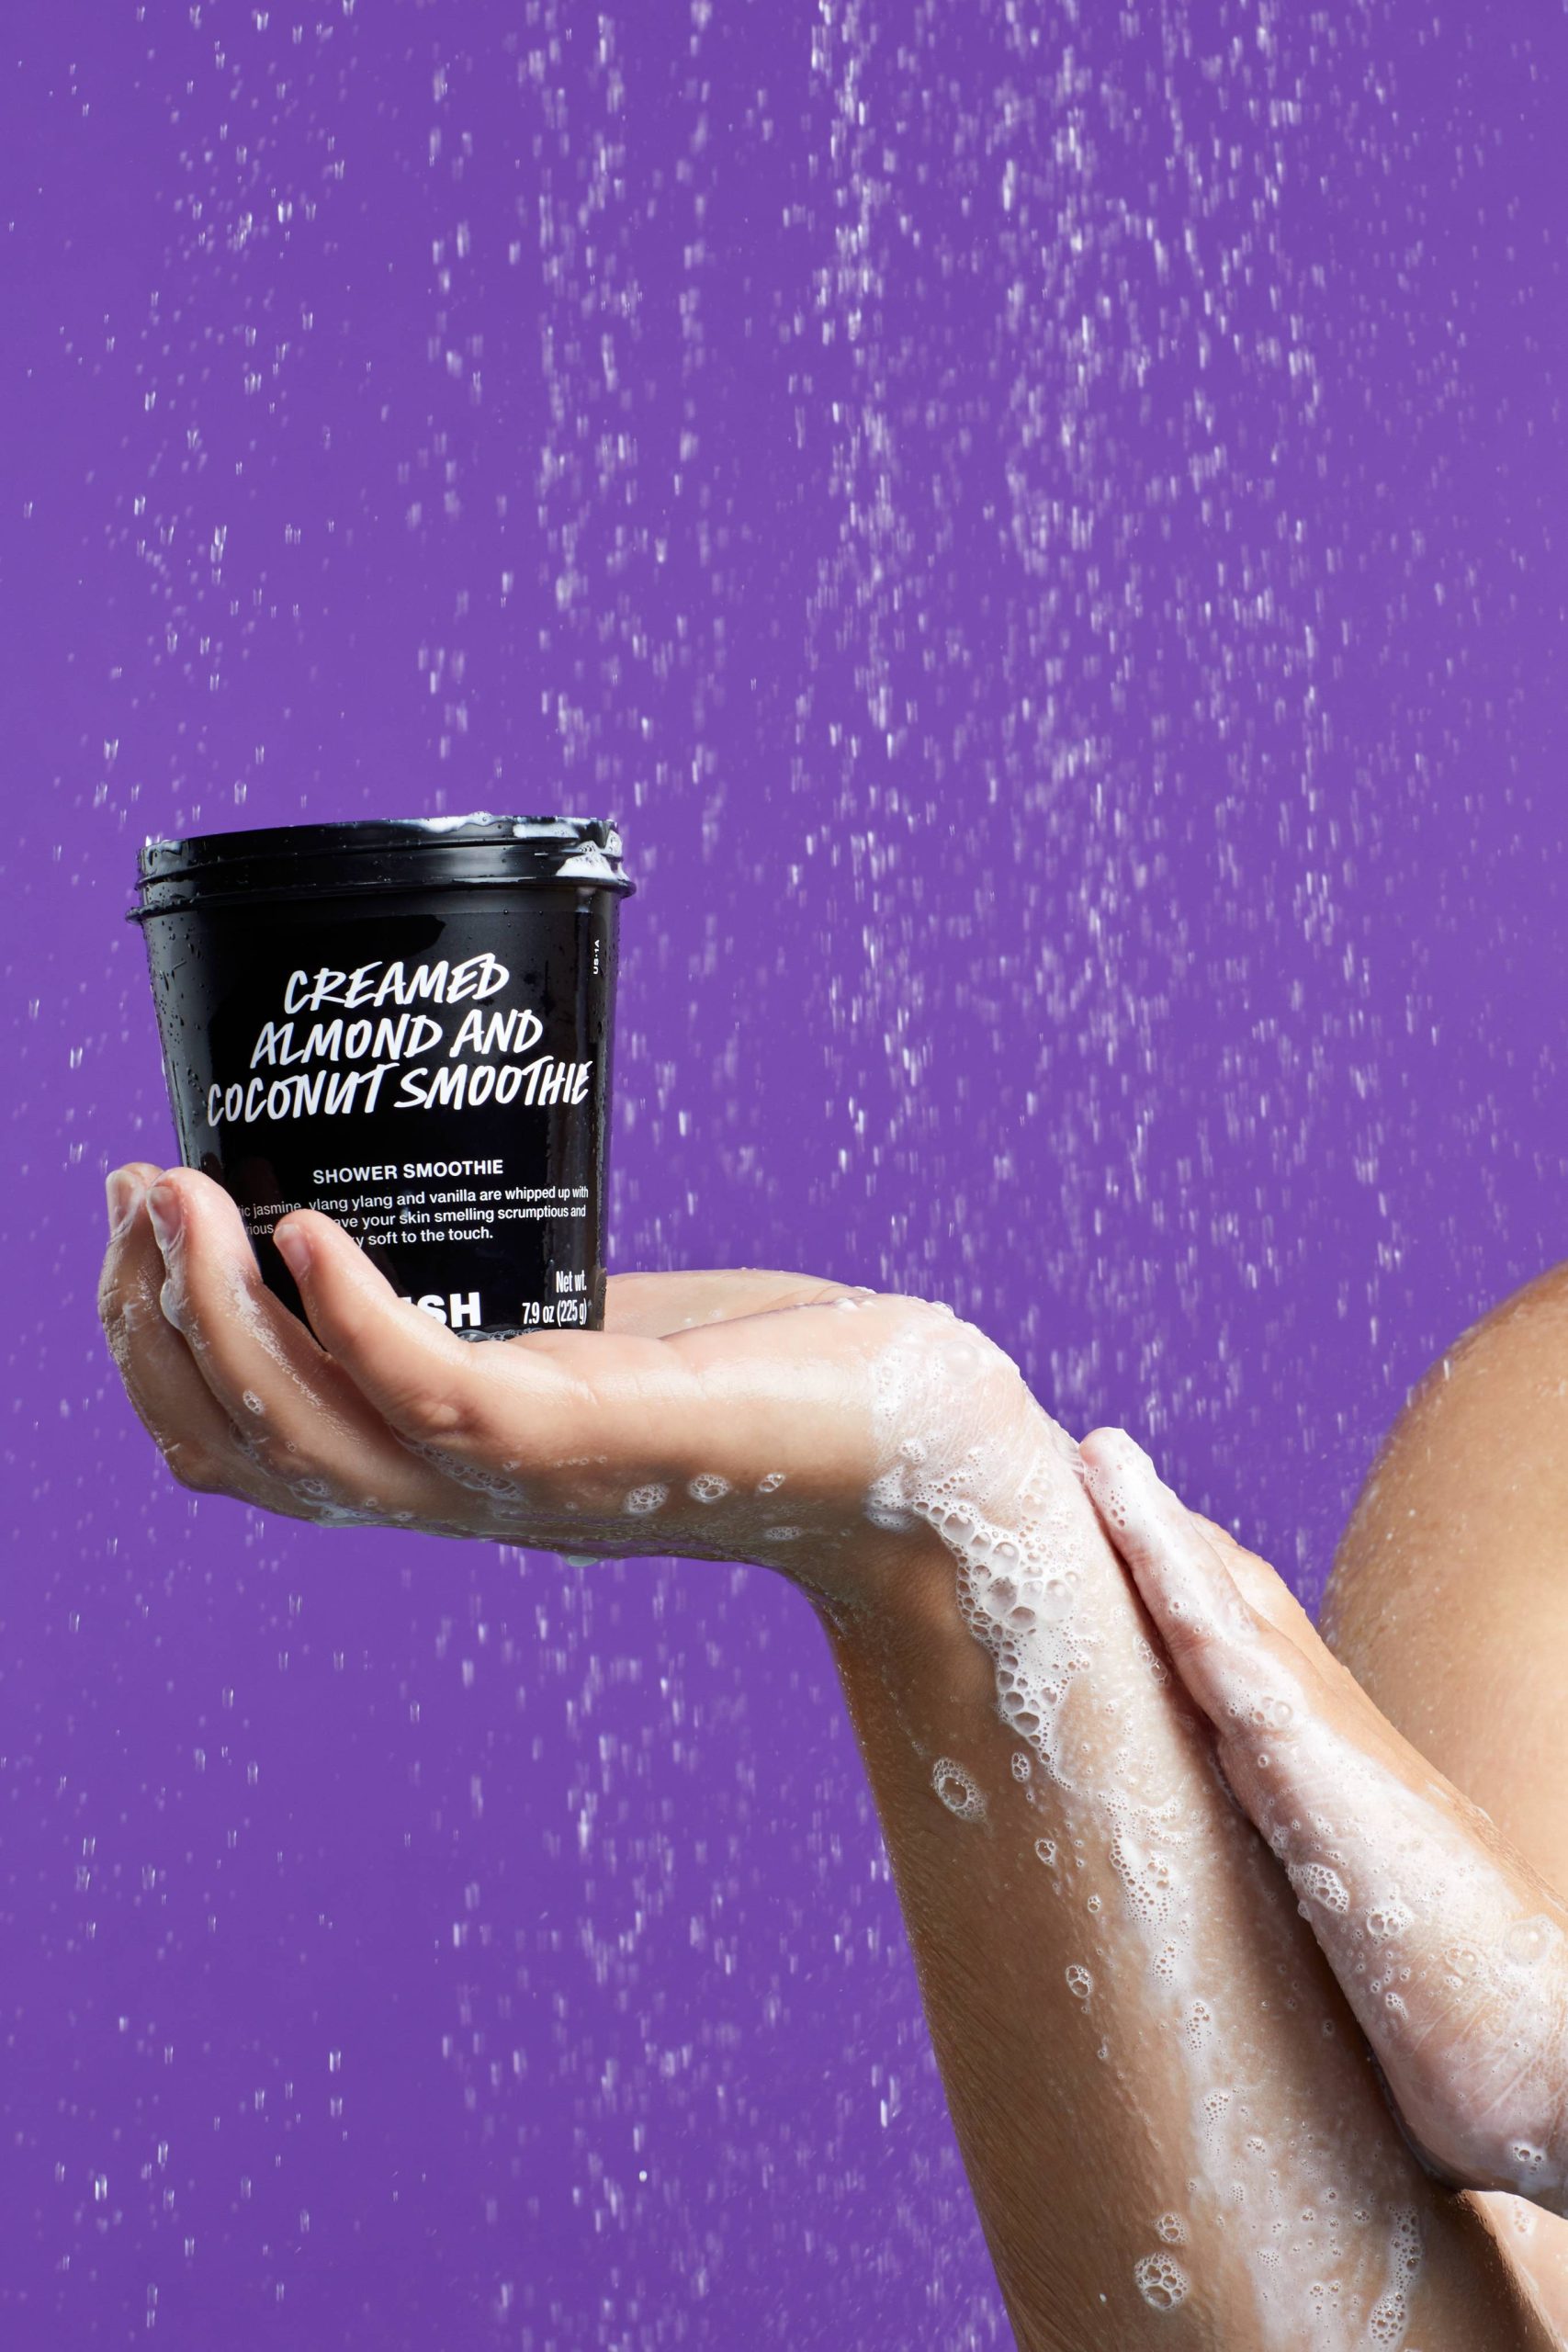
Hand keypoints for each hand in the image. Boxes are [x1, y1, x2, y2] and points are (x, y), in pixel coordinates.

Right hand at [97, 1163, 1043, 1616]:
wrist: (928, 1455)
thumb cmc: (776, 1379)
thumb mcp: (603, 1332)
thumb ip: (511, 1302)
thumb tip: (425, 1208)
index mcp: (448, 1463)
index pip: (246, 1446)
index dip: (160, 1345)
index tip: (143, 1209)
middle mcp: (462, 1490)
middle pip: (241, 1449)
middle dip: (153, 1321)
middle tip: (137, 1186)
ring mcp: (521, 1477)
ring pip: (307, 1436)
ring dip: (216, 1315)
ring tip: (179, 1192)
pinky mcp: (592, 1439)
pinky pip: (433, 1395)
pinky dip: (352, 1316)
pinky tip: (308, 1230)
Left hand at [1079, 1426, 1567, 2213]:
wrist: (1556, 2073)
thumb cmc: (1480, 2052)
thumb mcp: (1369, 1985)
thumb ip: (1318, 1958)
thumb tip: (1260, 2010)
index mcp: (1340, 1790)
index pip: (1248, 1668)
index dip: (1189, 1604)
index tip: (1127, 1551)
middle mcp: (1336, 1747)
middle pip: (1231, 1613)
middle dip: (1157, 1545)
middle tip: (1085, 1471)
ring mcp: (1329, 1749)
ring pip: (1221, 1609)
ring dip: (1152, 1527)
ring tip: (1093, 1454)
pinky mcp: (1317, 1772)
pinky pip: (1223, 1649)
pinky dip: (1167, 1570)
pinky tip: (1123, 1506)